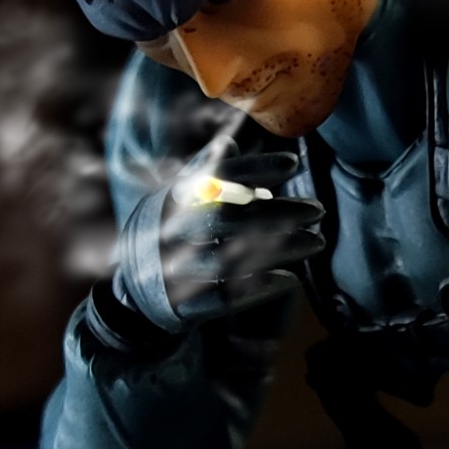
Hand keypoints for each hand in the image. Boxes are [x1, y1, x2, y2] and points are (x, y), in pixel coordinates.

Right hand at [114, 147, 325, 332]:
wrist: (131, 297)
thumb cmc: (163, 238)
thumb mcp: (171, 202)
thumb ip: (201, 175)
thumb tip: (230, 143)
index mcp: (171, 201)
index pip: (215, 178)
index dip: (254, 169)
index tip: (293, 163)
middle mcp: (171, 233)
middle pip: (230, 218)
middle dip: (278, 213)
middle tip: (318, 210)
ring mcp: (176, 270)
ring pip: (232, 258)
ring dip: (279, 251)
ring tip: (316, 241)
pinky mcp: (185, 306)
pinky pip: (225, 297)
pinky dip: (259, 289)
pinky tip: (291, 280)